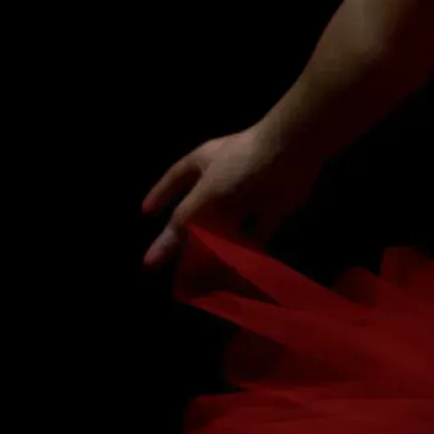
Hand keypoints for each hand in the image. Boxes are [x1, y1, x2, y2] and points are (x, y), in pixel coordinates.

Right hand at [140, 123, 316, 270]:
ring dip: (216, 251)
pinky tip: (233, 274)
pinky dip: (245, 254)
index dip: (160, 194)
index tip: (145, 212)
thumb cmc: (237, 168)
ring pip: (227, 228)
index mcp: (202, 163)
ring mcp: (248, 195)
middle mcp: (223, 179)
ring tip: (201, 277)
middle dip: (187, 239)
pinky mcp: (270, 211)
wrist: (288, 155)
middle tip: (170, 265)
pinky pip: (253, 237)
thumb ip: (185, 223)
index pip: (175, 178)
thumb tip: (167, 246)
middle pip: (201, 212)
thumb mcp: (202, 195)